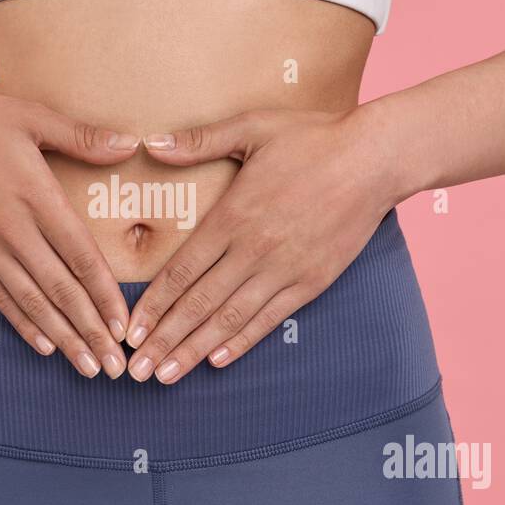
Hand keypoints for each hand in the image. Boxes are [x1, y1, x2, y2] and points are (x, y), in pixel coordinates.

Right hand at [0, 85, 138, 377]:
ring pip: (32, 301)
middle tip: (116, 367)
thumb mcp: (29, 118)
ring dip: (63, 338)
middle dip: (91, 331)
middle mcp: (12, 229)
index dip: (105, 294)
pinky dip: (24, 325)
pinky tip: (46, 346)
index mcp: (35, 194)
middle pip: (60, 289)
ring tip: (88, 368)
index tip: (126, 325)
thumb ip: (82, 137)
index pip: (79, 254)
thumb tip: (132, 144)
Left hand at [124, 106, 404, 383]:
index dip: (153, 305)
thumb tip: (153, 144)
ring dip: (195, 350)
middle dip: (164, 339)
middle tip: (137, 371)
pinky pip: (270, 318)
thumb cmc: (312, 138)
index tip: (129, 331)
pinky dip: (242, 341)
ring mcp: (285, 269)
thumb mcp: (252, 128)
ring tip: (167, 376)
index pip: (182, 270)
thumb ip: (200, 141)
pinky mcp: (312, 281)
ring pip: (231, 318)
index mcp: (234, 215)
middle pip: (199, 303)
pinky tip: (217, 360)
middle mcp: (255, 249)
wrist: (376, 159)